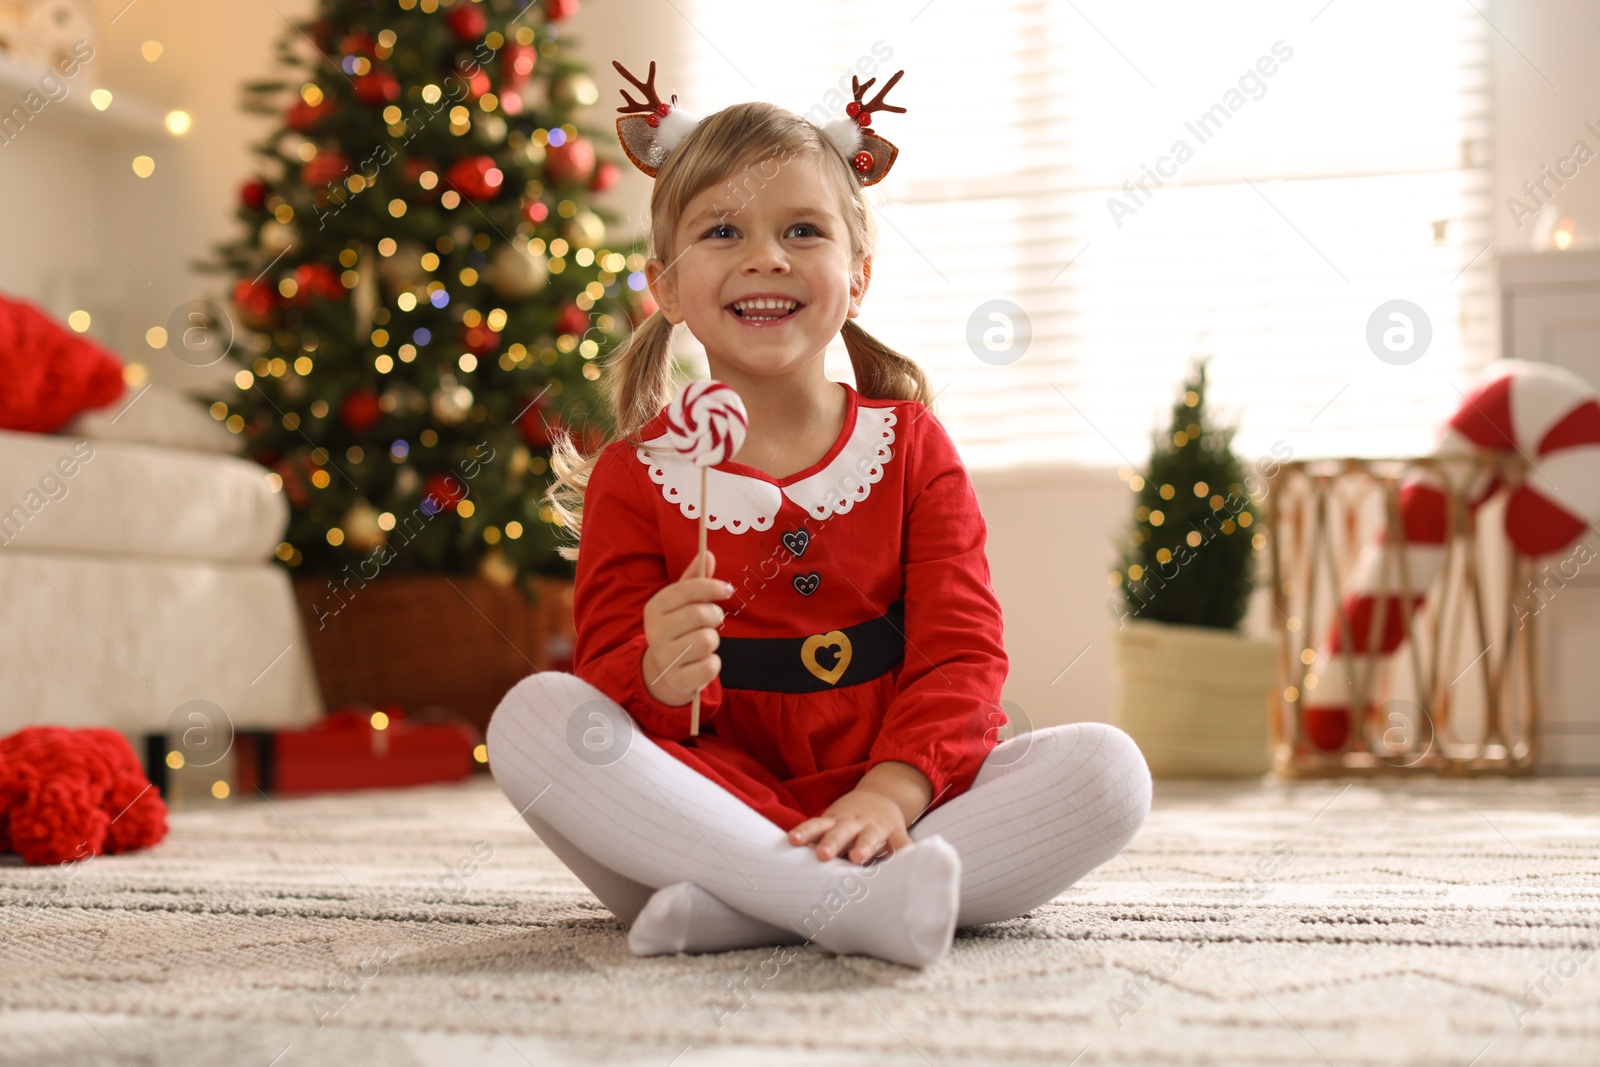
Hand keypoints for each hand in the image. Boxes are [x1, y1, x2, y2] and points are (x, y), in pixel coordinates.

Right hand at [641, 549, 733, 706]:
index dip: (711, 586)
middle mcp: (655, 632)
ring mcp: (665, 657)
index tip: (727, 590)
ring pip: (707, 640)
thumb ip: (695, 579)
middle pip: (700, 614)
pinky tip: (701, 662)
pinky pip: (710, 666)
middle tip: (713, 620)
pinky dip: (713, 663)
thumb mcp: (682, 602)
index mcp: (654, 607)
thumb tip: (708, 553)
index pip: (686, 589)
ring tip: (703, 642)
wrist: (665, 670)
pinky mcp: (678, 679)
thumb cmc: (679, 628)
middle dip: (714, 616)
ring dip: (713, 640)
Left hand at [788, 787, 912, 865]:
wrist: (882, 797)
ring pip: (869, 836)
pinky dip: (904, 851)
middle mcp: (854, 823)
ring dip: (863, 846)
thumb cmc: (848, 823)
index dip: (805, 832)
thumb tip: (788, 864)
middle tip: (822, 855)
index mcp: (835, 822)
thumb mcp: (833, 825)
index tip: (793, 841)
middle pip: (841, 831)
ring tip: (857, 857)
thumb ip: (817, 841)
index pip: (817, 825)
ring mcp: (876, 828)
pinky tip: (906, 859)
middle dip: (832, 842)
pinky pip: (901, 843)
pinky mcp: (896, 833)